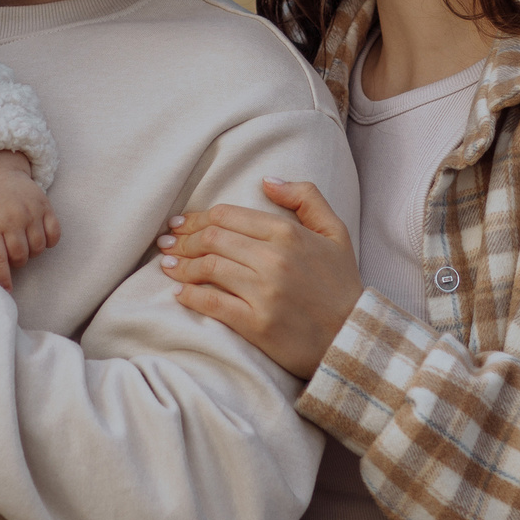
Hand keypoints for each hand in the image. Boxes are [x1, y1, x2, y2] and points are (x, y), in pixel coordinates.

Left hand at [0, 150, 61, 290]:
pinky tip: (40, 236)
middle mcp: (11, 220)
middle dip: (17, 261)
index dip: (3, 277)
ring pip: (38, 248)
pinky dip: (49, 241)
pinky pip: (54, 234)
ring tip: (24, 243)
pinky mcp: (45, 206)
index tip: (7, 289)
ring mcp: (30, 213)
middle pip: (20, 256)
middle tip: (12, 254)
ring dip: (32, 252)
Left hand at [157, 178, 363, 379]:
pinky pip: (212, 304)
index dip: (196, 218)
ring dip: (180, 265)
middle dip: (182, 240)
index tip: (180, 224)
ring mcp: (264, 292)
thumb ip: (306, 198)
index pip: (227, 216)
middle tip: (166, 244)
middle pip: (212, 239)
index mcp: (288, 233)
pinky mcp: (257, 324)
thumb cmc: (342, 285)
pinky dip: (190, 296)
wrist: (354, 338)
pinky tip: (179, 293)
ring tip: (166, 266)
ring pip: (208, 268)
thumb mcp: (336, 233)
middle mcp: (274, 259)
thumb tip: (266, 181)